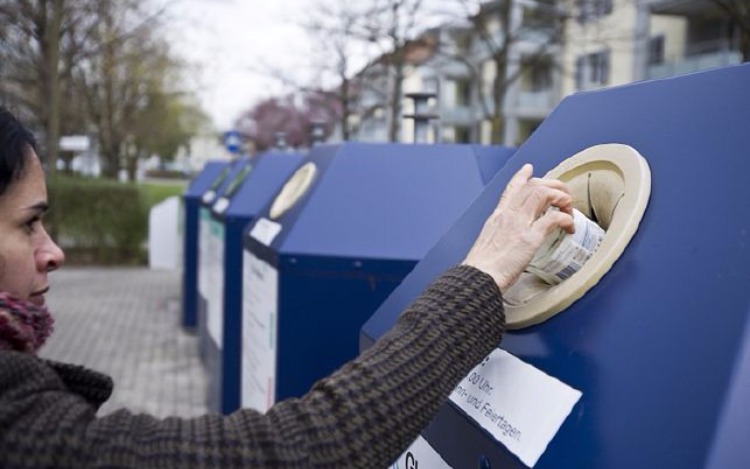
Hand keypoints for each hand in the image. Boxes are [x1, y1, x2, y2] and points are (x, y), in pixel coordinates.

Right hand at [462, 164, 574, 290]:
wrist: (478, 277)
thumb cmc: (482, 268)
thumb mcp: (487, 244)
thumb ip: (499, 238)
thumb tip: (504, 244)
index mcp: (497, 217)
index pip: (511, 189)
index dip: (522, 176)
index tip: (529, 169)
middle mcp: (508, 215)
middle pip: (533, 185)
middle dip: (553, 185)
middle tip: (563, 195)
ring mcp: (519, 224)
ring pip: (544, 193)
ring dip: (561, 197)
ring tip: (568, 209)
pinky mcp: (530, 238)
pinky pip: (553, 218)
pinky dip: (566, 219)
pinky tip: (569, 227)